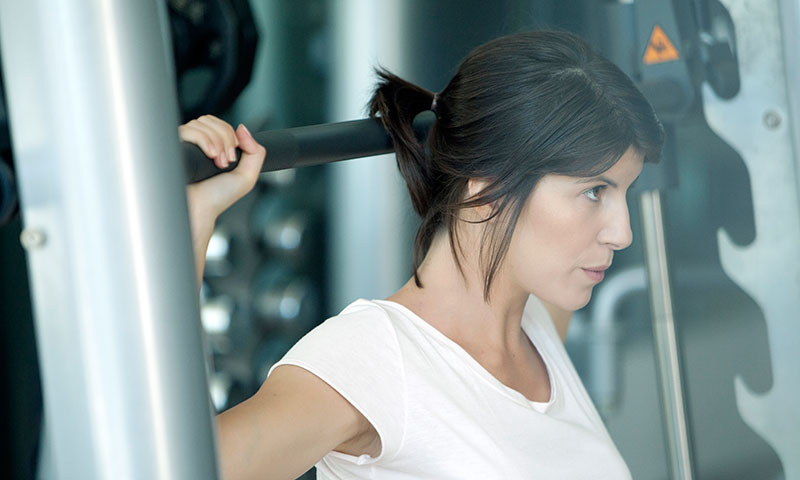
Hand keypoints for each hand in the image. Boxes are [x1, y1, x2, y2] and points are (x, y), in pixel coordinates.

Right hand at [180, 115, 265, 286]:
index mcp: (209, 146)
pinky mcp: (172, 146)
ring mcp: (182, 144)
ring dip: (216, 141)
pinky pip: (189, 129)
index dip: (229, 135)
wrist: (198, 210)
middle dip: (225, 138)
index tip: (232, 159)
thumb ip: (255, 152)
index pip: (219, 124)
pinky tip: (209, 155)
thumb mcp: (246, 176)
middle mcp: (194, 143)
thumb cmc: (218, 197)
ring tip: (217, 163)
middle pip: (211, 120)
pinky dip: (204, 139)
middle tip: (226, 162)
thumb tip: (242, 127)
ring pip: (201, 123)